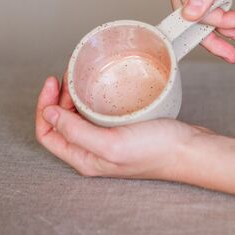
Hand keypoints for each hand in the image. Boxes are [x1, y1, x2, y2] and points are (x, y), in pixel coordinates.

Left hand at [35, 74, 208, 179]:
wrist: (190, 149)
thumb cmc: (157, 150)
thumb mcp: (112, 144)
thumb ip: (76, 132)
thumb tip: (48, 114)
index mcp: (85, 159)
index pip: (48, 133)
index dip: (44, 107)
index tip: (53, 82)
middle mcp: (92, 151)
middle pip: (60, 122)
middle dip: (57, 97)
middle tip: (67, 75)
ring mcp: (106, 140)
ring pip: (77, 116)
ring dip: (73, 96)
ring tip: (79, 76)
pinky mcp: (120, 129)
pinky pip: (96, 112)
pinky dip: (91, 97)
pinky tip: (99, 85)